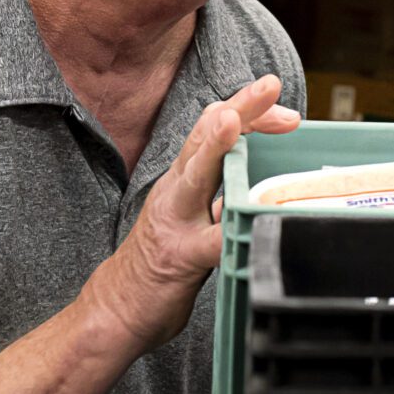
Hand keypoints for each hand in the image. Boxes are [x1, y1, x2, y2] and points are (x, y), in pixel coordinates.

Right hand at [88, 76, 299, 352]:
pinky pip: (211, 241)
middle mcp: (176, 190)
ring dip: (216, 147)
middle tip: (269, 86)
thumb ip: (217, 189)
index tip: (276, 98)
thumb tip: (260, 173)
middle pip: (206, 136)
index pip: (212, 127)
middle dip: (239, 107)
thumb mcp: (189, 212)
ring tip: (234, 123)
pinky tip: (255, 217)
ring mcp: (175, 222)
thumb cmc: (161, 258)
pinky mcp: (179, 258)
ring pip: (196, 175)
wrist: (117, 308)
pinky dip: (232, 228)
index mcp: (182, 178)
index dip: (245, 107)